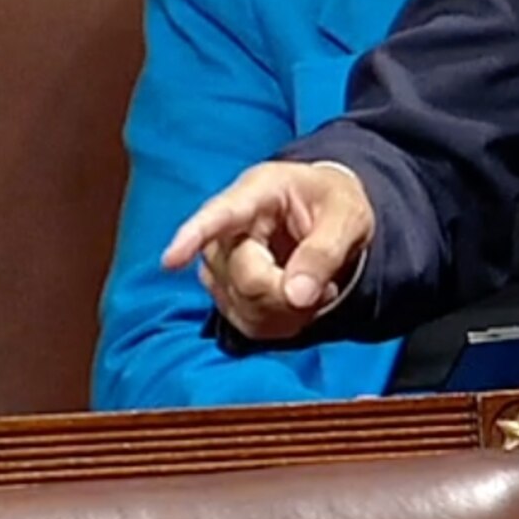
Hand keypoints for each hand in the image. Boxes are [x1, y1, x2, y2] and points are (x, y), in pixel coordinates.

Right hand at [160, 161, 375, 340]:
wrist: (328, 215)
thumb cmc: (334, 205)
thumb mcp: (348, 216)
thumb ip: (325, 251)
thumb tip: (298, 296)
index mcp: (256, 192)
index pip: (218, 215)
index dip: (192, 237)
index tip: (170, 261)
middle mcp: (226, 229)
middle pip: (244, 278)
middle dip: (289, 291)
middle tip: (325, 285)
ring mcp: (221, 265)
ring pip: (244, 307)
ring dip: (290, 310)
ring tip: (317, 286)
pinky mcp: (227, 295)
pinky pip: (251, 325)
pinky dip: (285, 322)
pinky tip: (301, 301)